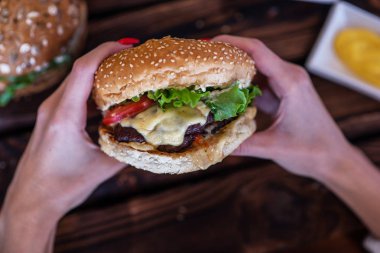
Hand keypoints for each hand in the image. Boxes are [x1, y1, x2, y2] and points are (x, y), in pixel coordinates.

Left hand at [0, 42, 128, 252]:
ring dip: (99, 74)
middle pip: (80, 69)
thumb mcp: (102, 168)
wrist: (32, 201)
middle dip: (106, 58)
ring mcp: (49, 112)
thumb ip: (127, 149)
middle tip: (132, 59)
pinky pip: (72, 94)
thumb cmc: (62, 186)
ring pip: (76, 81)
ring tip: (123, 75)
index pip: (84, 69)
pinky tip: (107, 98)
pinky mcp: (51, 119)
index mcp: (64, 116)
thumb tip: (151, 137)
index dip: (106, 52)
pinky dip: (91, 90)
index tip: (128, 46)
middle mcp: (53, 108)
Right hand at [213, 35, 353, 177]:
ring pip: (256, 70)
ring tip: (211, 77)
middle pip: (255, 56)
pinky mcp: (284, 94)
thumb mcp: (274, 147)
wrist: (334, 158)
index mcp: (290, 82)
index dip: (233, 43)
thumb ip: (243, 144)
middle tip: (205, 64)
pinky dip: (244, 87)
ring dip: (236, 72)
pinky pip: (260, 84)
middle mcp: (289, 77)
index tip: (210, 44)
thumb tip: (215, 144)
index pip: (258, 52)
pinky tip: (227, 95)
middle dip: (229, 57)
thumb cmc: (312, 151)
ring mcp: (287, 84)